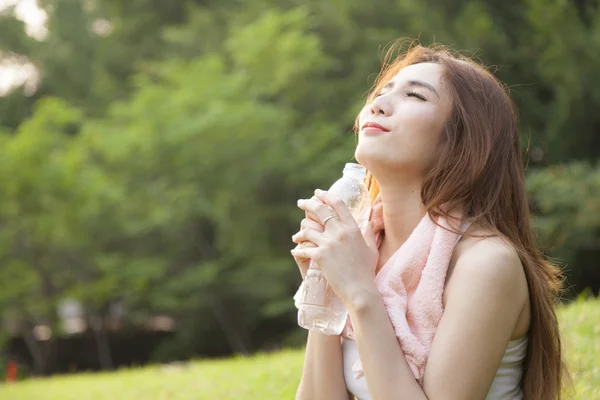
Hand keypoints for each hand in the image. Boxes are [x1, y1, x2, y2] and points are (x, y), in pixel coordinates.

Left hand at [291, 189, 378, 307]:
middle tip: (301, 203)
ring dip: (299, 233)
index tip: (317, 193)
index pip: (338, 204)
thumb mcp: (371, 249)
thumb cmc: (367, 271)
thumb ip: (369, 233)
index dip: (326, 195)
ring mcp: (329, 243)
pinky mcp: (320, 255)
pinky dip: (298, 251)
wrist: (360, 290)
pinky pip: (303, 249)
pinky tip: (295, 252)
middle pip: (319, 210)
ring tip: (296, 237)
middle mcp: (340, 232)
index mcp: (352, 228)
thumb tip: (370, 221)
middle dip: (307, 204)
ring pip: (307, 230)